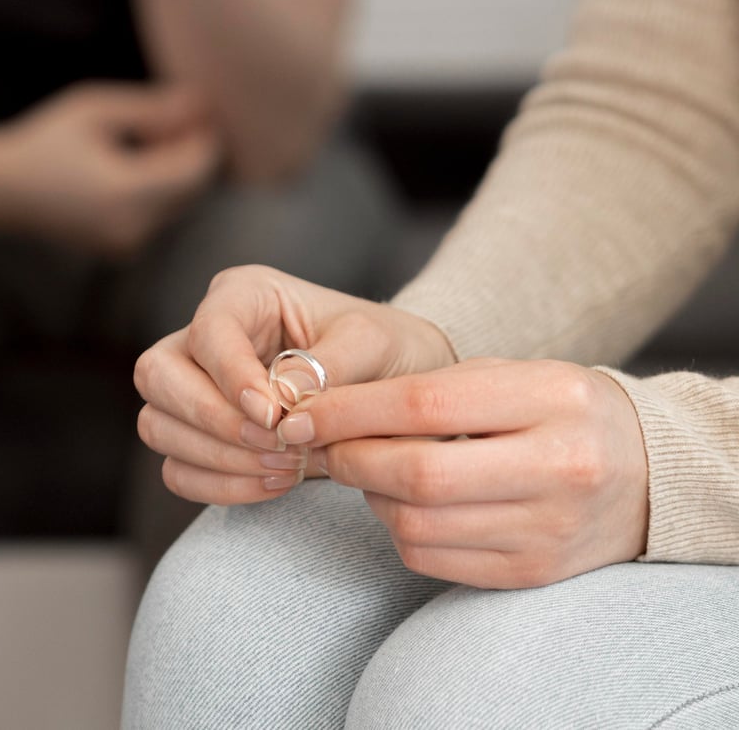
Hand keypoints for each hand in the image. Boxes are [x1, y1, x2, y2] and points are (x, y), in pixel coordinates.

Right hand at [0, 81, 218, 254]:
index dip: (206, 143)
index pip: (194, 173)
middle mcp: (133, 228)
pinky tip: (139, 164)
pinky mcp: (125, 250)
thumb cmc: (47, 141)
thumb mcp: (97, 112)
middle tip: (179, 121)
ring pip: (180, 204)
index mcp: (126, 195)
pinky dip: (161, 190)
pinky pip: (161, 216)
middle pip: (192, 190)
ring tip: (150, 139)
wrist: (5, 191)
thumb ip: (152, 109)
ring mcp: (130, 244)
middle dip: (193, 155)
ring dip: (178, 171)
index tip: (203, 115)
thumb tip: (200, 103)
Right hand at [133, 265, 455, 503]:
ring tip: (287, 466)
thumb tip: (278, 402)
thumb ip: (327, 366)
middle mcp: (208, 336)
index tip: (274, 416)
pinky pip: (177, 468)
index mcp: (245, 294)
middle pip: (158, 375)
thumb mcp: (372, 343)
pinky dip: (219, 485)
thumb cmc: (385, 349)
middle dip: (213, 420)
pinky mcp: (200, 434)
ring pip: (157, 424)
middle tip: (277, 444)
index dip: (231, 376)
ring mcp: (195, 386)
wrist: (397, 387)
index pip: (208, 331)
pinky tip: (275, 483)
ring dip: (218, 457)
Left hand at [294, 358, 648, 588]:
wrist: (644, 473)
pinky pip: (433, 560)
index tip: (304, 412)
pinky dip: (398, 530)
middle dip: (351, 458)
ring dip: (371, 496)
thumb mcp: (517, 376)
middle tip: (324, 443)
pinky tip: (404, 503)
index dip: (350, 409)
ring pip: (416, 525)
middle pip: (417, 473)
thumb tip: (342, 415)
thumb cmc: (563, 412)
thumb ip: (439, 388)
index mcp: (552, 400)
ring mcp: (547, 530)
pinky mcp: (531, 573)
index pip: (425, 403)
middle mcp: (557, 468)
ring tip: (372, 469)